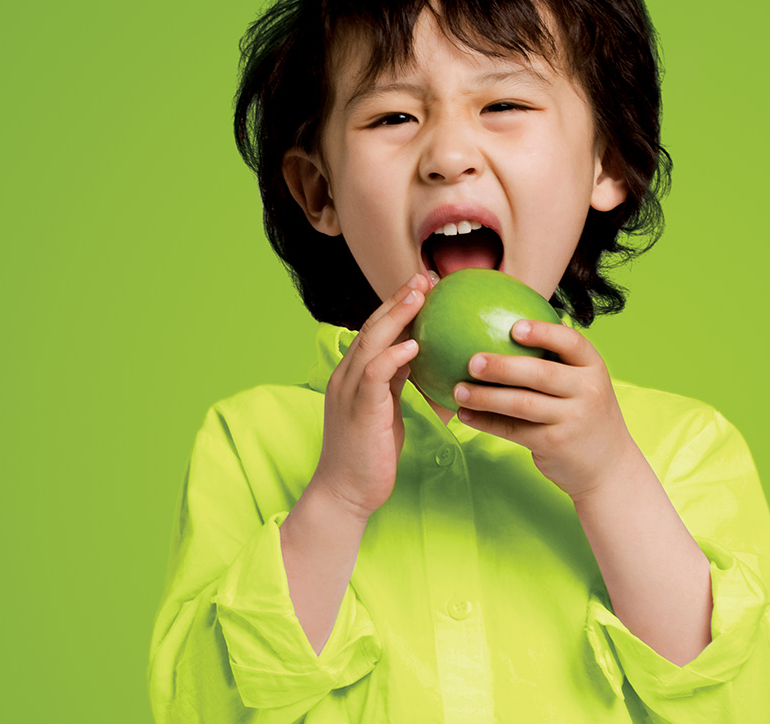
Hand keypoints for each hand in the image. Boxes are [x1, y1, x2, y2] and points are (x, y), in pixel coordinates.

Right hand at [310, 273, 426, 520]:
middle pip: (371, 326)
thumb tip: (423, 359)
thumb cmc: (369, 455)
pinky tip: (415, 344)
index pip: (374, 330)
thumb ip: (397, 382)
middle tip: (424, 276)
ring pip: (371, 342)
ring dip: (397, 315)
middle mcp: (345, 376)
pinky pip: (374, 374)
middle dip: (398, 299)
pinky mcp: (359, 409)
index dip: (396, 305)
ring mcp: (349, 391)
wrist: (346, 493)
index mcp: (352, 375)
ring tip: (421, 294)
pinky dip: (394, 355)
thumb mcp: (387, 410)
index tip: (422, 286)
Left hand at [453, 319, 644, 501]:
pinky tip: (465, 414)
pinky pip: (514, 429)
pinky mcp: (554, 444)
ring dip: (486, 397)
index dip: (543, 333)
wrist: (609, 467)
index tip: (514, 327)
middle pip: (541, 373)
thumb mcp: (585, 386)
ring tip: (458, 390)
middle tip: (471, 362)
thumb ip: (558, 364)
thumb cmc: (586, 416)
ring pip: (522, 404)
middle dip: (502, 366)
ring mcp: (572, 419)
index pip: (571, 342)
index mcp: (594, 368)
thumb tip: (505, 329)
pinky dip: (486, 421)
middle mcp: (588, 391)